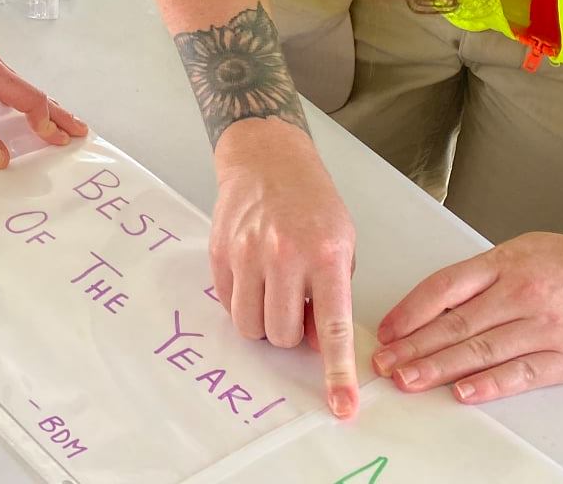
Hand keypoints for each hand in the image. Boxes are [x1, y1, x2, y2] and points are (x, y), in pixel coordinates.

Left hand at [0, 25, 87, 165]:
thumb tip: (2, 158)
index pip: (30, 98)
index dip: (46, 121)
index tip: (58, 141)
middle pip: (30, 88)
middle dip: (55, 111)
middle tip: (79, 130)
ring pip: (17, 81)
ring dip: (37, 103)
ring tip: (54, 122)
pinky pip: (3, 76)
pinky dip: (18, 92)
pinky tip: (17, 103)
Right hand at [208, 120, 361, 418]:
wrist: (266, 157)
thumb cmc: (312, 201)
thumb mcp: (341, 242)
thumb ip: (333, 292)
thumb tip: (317, 342)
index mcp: (325, 254)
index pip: (333, 326)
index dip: (338, 372)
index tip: (342, 407)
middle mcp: (284, 256)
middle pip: (283, 334)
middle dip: (291, 332)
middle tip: (298, 305)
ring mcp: (247, 254)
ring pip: (251, 326)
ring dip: (265, 322)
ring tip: (274, 293)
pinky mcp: (219, 252)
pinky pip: (229, 304)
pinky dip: (243, 303)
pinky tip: (253, 276)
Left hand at [373, 231, 562, 402]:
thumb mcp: (528, 251)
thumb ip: (487, 274)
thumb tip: (445, 300)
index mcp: (506, 263)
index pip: (444, 287)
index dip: (411, 311)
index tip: (388, 330)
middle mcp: (521, 293)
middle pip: (455, 323)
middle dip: (414, 346)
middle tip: (385, 363)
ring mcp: (545, 326)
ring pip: (481, 351)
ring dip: (439, 368)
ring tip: (409, 379)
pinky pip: (522, 373)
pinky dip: (490, 384)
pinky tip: (463, 392)